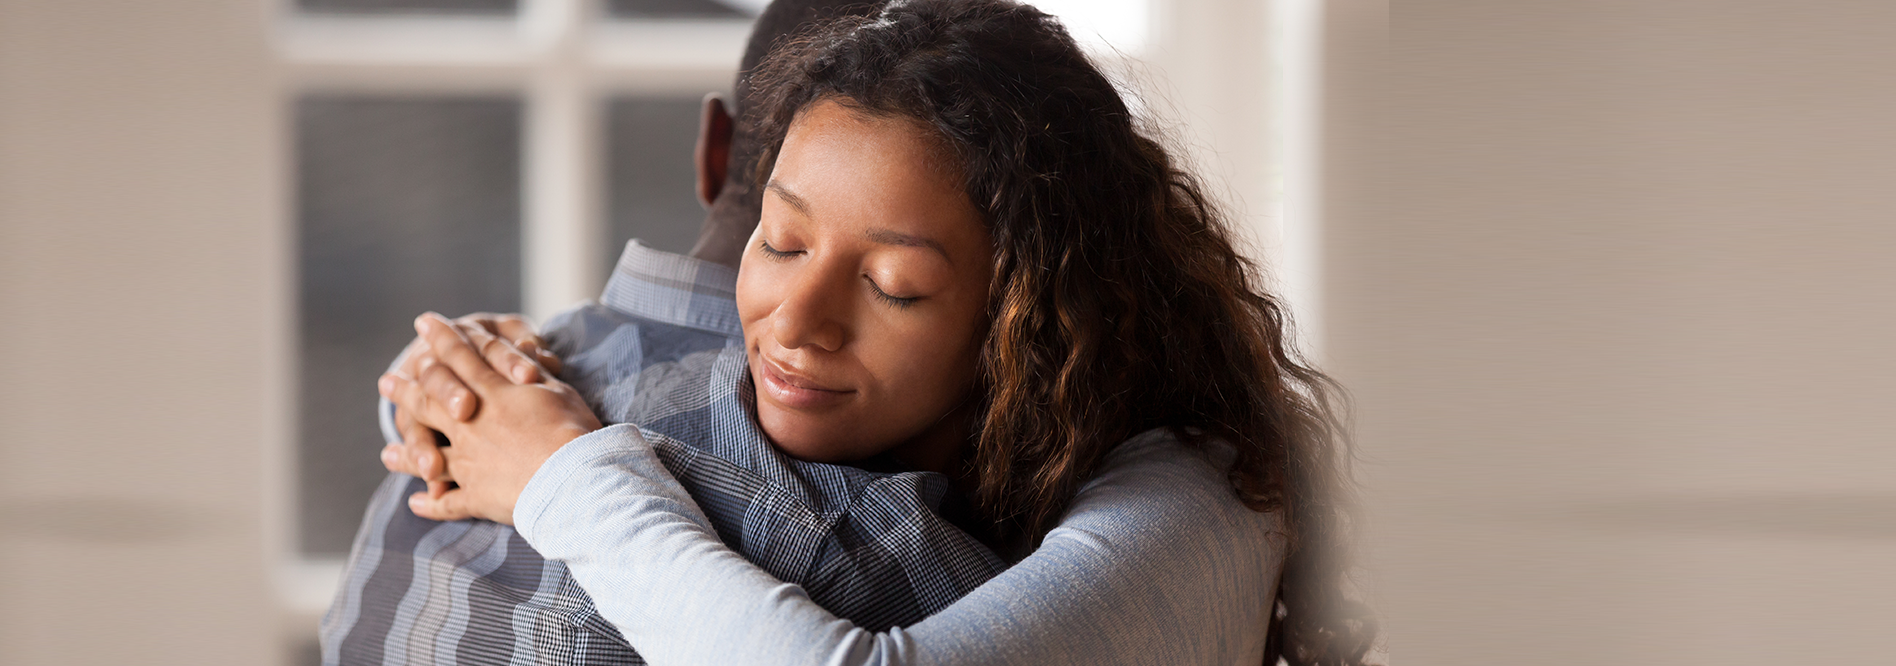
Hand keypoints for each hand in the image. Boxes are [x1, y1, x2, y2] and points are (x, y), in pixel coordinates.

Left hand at [379, 312, 600, 523]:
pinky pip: (448, 502)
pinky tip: (417, 503)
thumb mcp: (557, 390)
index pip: (460, 357)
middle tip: (386, 383)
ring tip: (387, 455)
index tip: (424, 322)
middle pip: (430, 402)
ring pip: (430, 455)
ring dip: (408, 453)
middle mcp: (471, 424)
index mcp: (492, 393)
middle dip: (406, 391)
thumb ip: (533, 373)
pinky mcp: (477, 496)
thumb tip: (522, 354)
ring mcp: (469, 461)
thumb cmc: (572, 429)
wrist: (574, 477)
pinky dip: (432, 502)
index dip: (441, 338)